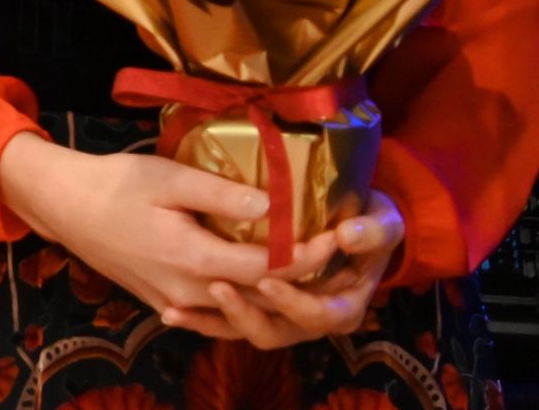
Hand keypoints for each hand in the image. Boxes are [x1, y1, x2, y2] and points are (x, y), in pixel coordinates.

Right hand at [0, 134, 310, 318]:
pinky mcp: (163, 304)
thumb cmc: (114, 184)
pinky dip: (244, 308)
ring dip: (276, 299)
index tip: (338, 235)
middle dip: (303, 281)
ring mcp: (176, 303)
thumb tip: (275, 207)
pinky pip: (216, 317)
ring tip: (306, 276)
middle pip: (262, 297)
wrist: (63, 205)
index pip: (272, 268)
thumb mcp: (168, 178)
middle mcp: (191, 292)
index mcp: (196, 260)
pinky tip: (255, 293)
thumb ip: (222, 194)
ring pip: (242, 314)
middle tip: (335, 258)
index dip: (311, 255)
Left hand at [165, 194, 405, 348]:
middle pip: (277, 331)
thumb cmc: (368, 222)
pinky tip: (170, 313)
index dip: (295, 302)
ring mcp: (286, 316)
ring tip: (180, 308)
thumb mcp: (382, 221)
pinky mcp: (262, 308)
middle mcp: (314, 317)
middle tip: (218, 287)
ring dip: (217, 321)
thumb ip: (373, 231)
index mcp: (345, 303)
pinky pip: (230, 323)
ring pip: (249, 331)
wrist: (356, 224)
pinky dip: (203, 321)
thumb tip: (347, 235)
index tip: (268, 280)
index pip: (321, 315)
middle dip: (246, 313)